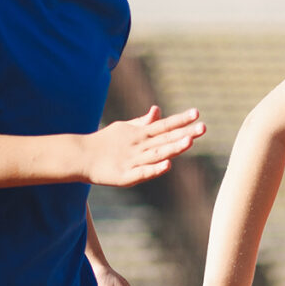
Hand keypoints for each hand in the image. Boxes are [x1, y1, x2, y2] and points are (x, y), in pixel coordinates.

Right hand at [82, 106, 203, 187]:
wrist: (81, 157)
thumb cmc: (106, 143)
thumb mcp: (126, 129)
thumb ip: (144, 122)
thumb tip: (157, 109)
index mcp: (140, 134)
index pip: (164, 125)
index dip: (180, 120)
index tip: (197, 113)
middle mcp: (139, 145)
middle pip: (165, 138)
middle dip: (184, 132)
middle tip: (203, 127)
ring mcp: (133, 160)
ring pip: (157, 153)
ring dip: (173, 147)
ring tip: (190, 141)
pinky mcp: (125, 176)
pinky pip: (143, 172)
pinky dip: (155, 169)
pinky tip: (167, 165)